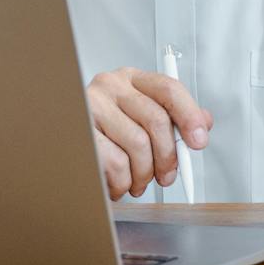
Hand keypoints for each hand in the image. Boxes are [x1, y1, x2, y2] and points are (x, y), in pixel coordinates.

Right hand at [86, 67, 212, 199]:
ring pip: (138, 145)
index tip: (198, 142)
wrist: (60, 147)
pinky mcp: (79, 132)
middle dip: (167, 157)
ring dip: (143, 174)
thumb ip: (172, 118)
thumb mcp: (138, 119)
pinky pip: (116, 163)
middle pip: (157, 120)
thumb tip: (203, 123)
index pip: (168, 88)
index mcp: (130, 80)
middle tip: (166, 177)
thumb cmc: (104, 134)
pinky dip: (122, 182)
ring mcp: (91, 106)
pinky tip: (118, 184)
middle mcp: (110, 86)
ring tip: (137, 183)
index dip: (189, 116)